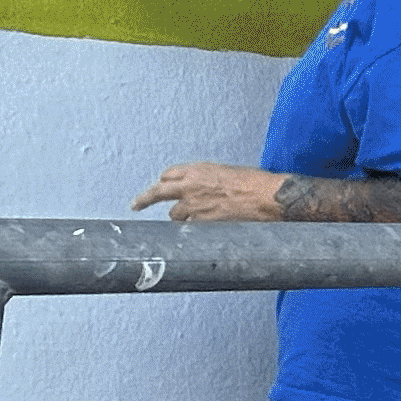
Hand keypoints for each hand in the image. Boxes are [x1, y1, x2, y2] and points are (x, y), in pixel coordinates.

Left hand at [133, 162, 283, 221]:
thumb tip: (201, 189)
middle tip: (135, 205)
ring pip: (174, 215)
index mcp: (197, 169)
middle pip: (158, 191)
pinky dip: (193, 229)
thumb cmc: (252, 182)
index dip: (166, 182)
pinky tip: (203, 231)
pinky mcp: (201, 222)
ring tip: (196, 219)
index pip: (168, 175)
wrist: (265, 197)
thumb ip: (206, 180)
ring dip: (180, 217)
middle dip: (145, 199)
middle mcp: (190, 186)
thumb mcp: (225, 172)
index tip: (162, 186)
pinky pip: (189, 228)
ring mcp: (193, 205)